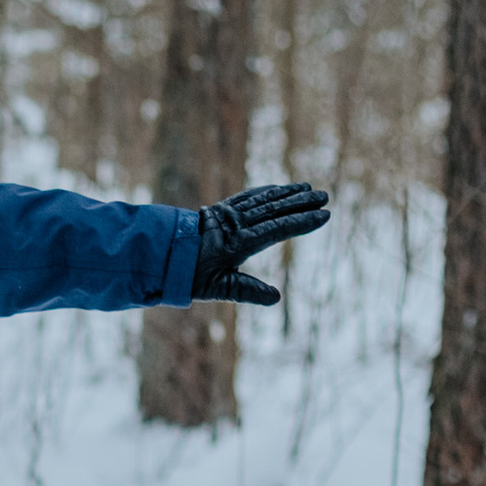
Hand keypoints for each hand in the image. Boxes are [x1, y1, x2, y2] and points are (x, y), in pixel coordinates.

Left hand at [194, 181, 329, 306]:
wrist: (160, 254)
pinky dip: (265, 191)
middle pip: (274, 209)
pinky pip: (247, 197)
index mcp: (238, 243)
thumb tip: (276, 298)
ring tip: (307, 187)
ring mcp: (227, 214)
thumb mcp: (217, 289)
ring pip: (262, 200)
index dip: (302, 222)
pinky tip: (278, 188)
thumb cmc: (189, 275)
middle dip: (300, 202)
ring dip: (286, 193)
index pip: (277, 229)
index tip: (324, 215)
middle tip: (324, 196)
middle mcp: (235, 224)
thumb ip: (247, 291)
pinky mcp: (220, 210)